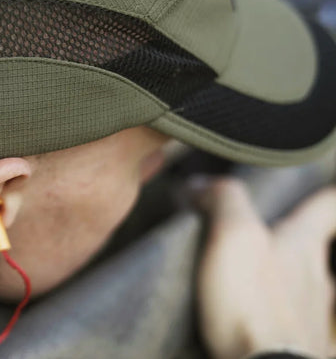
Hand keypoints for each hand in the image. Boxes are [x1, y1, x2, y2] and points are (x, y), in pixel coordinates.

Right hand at [197, 178, 335, 358]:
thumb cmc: (253, 306)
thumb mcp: (233, 237)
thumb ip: (223, 200)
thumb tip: (202, 182)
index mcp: (303, 245)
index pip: (326, 207)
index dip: (325, 194)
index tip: (325, 187)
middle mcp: (317, 279)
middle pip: (313, 250)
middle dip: (295, 239)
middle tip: (265, 232)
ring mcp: (313, 318)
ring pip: (306, 288)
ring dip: (285, 280)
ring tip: (253, 281)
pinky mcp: (299, 349)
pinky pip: (292, 325)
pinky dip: (277, 317)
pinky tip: (257, 321)